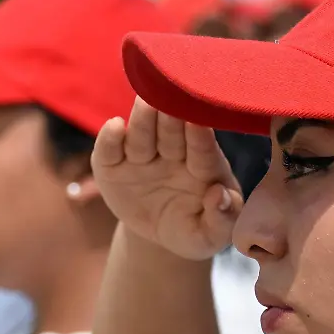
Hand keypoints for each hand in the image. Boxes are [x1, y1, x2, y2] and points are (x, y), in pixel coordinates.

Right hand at [92, 97, 241, 260]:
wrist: (161, 234)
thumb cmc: (196, 230)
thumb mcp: (212, 236)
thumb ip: (224, 218)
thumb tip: (218, 195)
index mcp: (204, 166)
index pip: (202, 149)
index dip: (200, 136)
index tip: (198, 122)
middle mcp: (174, 153)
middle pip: (171, 132)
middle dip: (170, 117)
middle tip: (169, 97)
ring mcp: (142, 156)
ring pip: (142, 135)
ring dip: (143, 119)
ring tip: (144, 104)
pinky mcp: (113, 164)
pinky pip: (110, 150)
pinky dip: (110, 138)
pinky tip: (114, 126)